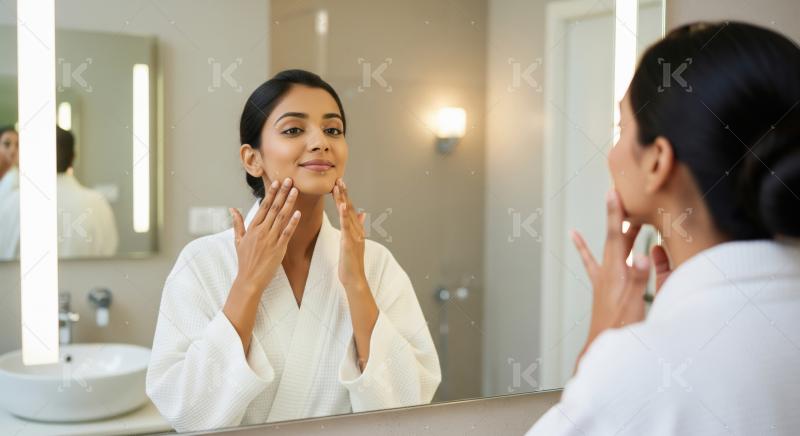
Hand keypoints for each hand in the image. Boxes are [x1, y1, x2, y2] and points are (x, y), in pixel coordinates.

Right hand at [230, 177, 300, 294]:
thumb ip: (237, 223)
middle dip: (282, 193)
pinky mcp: (278, 249)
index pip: (263, 206)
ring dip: (289, 203)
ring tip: (295, 191)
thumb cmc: (244, 260)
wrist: (249, 279)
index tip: (277, 182)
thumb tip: (233, 209)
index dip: (271, 193)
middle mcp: (261, 231)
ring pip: (281, 217)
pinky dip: (292, 223)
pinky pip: (287, 233)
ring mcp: (270, 239)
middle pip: (274, 208)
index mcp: (252, 228)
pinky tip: (298, 213)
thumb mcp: (238, 240)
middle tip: (289, 180)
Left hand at [331, 178, 367, 290]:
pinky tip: (343, 204)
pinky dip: (345, 214)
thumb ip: (358, 227)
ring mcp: (354, 235)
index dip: (345, 196)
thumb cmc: (351, 263)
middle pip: (350, 207)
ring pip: (348, 213)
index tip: (340, 184)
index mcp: (356, 230)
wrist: (355, 279)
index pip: (350, 209)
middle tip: (339, 178)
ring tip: (339, 186)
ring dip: (344, 199)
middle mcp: (357, 230)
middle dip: (344, 193)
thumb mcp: (353, 242)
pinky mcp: (349, 241)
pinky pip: (346, 225)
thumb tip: (363, 214)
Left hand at [570, 189, 671, 366]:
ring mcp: (603, 277)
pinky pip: (592, 260)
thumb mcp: (635, 302)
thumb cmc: (621, 326)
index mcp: (616, 272)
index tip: (614, 192)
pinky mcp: (602, 285)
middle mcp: (607, 271)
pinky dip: (584, 246)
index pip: (617, 236)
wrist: (603, 345)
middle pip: (614, 236)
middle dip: (619, 215)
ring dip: (618, 229)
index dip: (616, 213)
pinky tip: (574, 235)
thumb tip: (645, 255)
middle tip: (623, 193)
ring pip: (610, 246)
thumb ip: (639, 278)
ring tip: (625, 213)